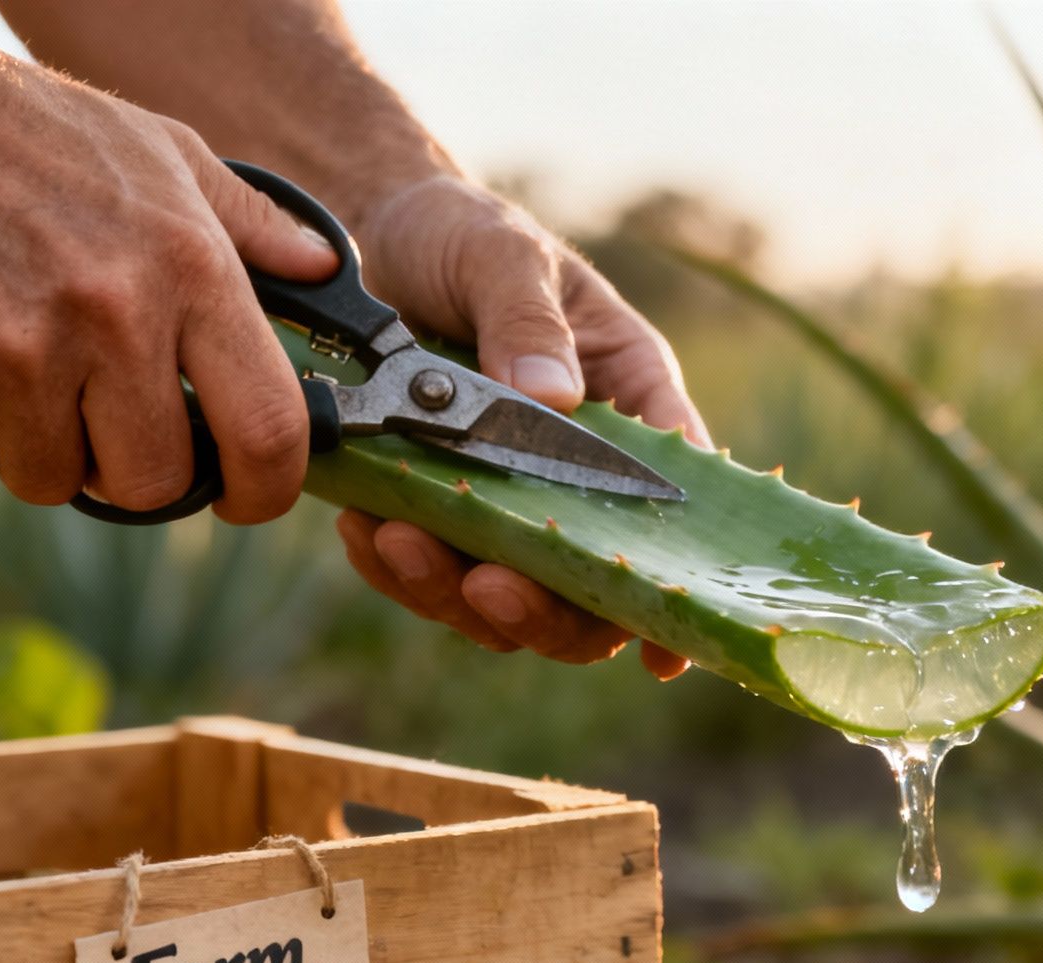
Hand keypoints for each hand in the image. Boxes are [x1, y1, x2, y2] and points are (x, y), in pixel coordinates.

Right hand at [0, 32, 337, 522]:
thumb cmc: (34, 131)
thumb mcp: (165, 155)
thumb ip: (253, 226)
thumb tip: (323, 271)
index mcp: (190, 270)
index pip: (268, 428)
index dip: (267, 489)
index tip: (247, 496)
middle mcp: (113, 317)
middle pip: (156, 483)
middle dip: (136, 470)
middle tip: (107, 416)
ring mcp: (17, 350)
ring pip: (54, 480)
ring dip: (43, 447)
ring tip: (25, 364)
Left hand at [332, 175, 707, 679]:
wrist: (363, 233)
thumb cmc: (462, 234)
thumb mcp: (500, 253)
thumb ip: (526, 318)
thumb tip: (554, 396)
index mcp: (630, 405)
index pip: (679, 513)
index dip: (677, 591)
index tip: (662, 649)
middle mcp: (577, 475)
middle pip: (593, 591)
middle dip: (545, 609)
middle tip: (489, 584)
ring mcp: (506, 505)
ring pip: (507, 602)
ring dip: (455, 595)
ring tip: (395, 541)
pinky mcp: (435, 517)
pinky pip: (426, 578)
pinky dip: (396, 571)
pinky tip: (364, 529)